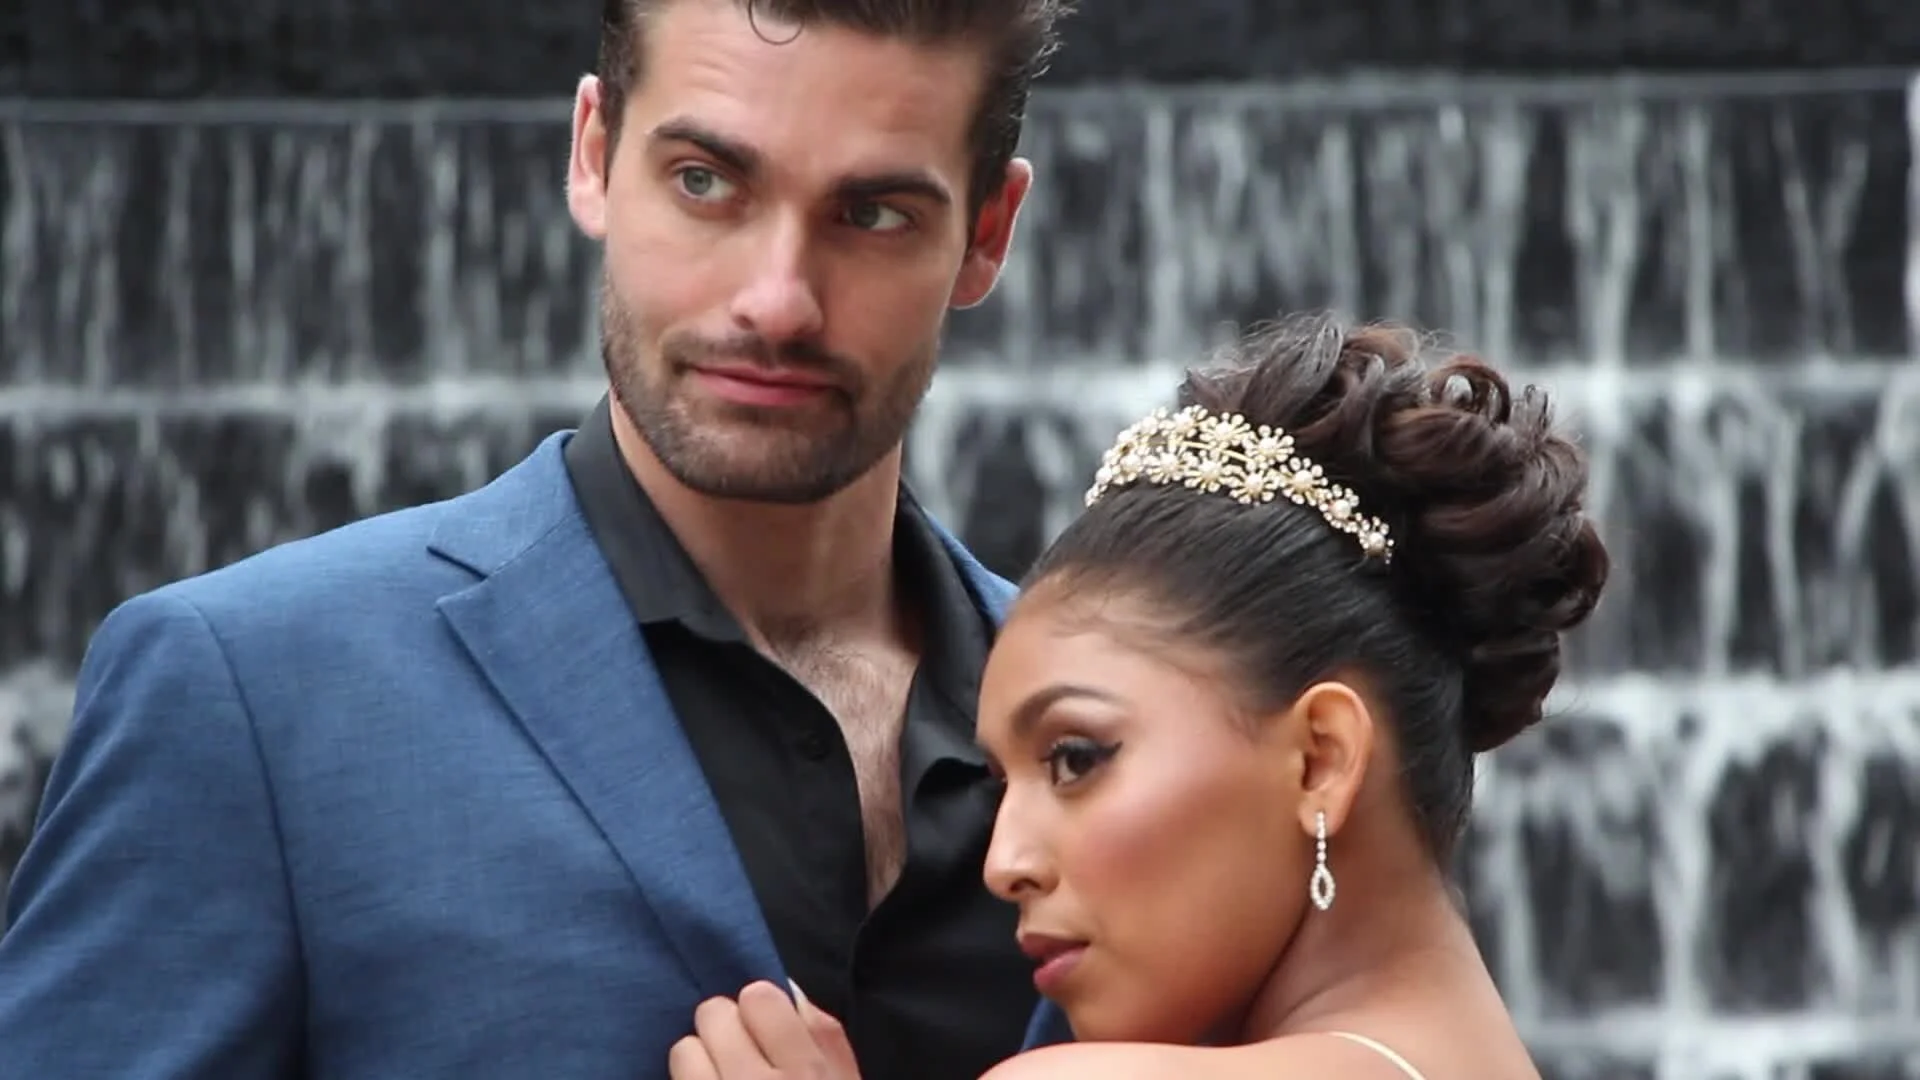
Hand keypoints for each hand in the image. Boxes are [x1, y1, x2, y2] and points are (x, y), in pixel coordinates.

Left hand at [668, 980, 858, 1079]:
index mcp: (805, 1072)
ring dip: (698, 1058)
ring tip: (718, 1074)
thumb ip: (824, 1035)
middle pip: (714, 1014)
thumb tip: (788, 988)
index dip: (761, 1005)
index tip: (766, 1022)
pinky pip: (674, 1079)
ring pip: (684, 1050)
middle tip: (737, 1048)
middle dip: (725, 1026)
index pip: (758, 997)